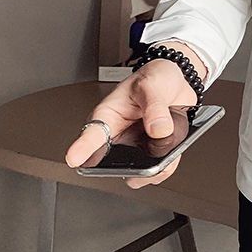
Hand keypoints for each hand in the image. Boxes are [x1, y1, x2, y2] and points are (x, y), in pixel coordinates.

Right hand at [64, 52, 201, 188]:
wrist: (176, 82)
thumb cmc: (154, 79)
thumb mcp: (152, 84)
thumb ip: (155, 105)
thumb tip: (159, 129)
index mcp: (108, 116)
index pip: (91, 133)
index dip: (82, 148)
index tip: (74, 158)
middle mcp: (118, 136)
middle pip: (114, 164)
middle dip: (131, 166)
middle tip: (150, 152)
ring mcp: (135, 148)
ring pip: (138, 172)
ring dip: (155, 166)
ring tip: (167, 142)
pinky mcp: (152, 155)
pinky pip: (159, 171)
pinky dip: (169, 165)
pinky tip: (174, 147)